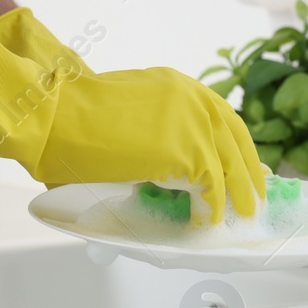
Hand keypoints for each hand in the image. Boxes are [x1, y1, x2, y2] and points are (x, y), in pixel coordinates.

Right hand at [0, 10, 264, 220]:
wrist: (54, 113)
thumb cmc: (74, 118)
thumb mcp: (130, 114)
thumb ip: (157, 132)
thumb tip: (172, 167)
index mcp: (180, 87)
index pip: (224, 119)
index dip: (237, 148)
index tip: (247, 166)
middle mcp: (194, 100)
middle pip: (235, 141)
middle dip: (247, 173)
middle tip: (254, 197)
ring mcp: (194, 125)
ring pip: (228, 168)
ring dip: (234, 196)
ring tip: (236, 216)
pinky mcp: (187, 153)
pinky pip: (210, 188)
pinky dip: (210, 208)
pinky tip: (205, 220)